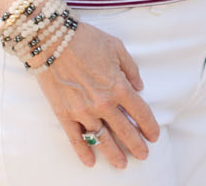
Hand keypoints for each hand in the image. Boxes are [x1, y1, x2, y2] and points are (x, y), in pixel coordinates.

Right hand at [31, 22, 159, 168]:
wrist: (52, 42)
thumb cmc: (86, 40)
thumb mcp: (117, 48)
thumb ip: (131, 69)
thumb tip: (139, 87)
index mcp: (118, 86)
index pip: (140, 112)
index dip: (149, 126)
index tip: (154, 136)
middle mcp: (103, 103)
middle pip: (124, 130)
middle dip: (136, 145)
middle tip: (143, 155)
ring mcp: (83, 111)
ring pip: (102, 139)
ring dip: (114, 154)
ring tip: (122, 164)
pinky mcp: (65, 115)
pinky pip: (76, 139)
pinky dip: (84, 152)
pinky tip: (91, 162)